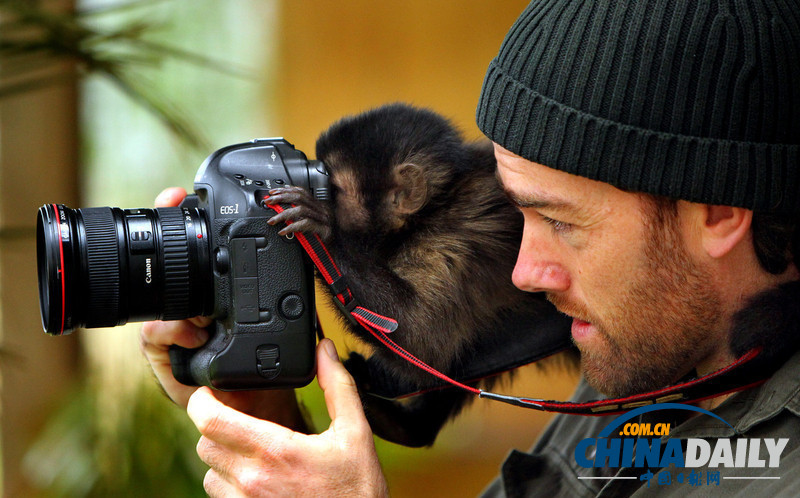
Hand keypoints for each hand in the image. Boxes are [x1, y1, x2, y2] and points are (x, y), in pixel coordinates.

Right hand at [140, 187, 306, 428]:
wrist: (249, 405)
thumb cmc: (260, 358)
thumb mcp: (271, 316)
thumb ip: (275, 288)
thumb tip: (290, 259)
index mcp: (209, 291)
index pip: (190, 248)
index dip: (180, 216)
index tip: (182, 194)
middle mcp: (185, 305)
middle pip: (164, 265)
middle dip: (165, 237)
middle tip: (172, 213)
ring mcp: (169, 328)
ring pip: (155, 301)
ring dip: (175, 299)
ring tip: (202, 313)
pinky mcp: (161, 354)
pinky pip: (153, 335)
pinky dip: (174, 333)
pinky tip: (196, 337)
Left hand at [189, 339, 387, 496]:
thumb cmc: (357, 490)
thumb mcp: (355, 433)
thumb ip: (338, 386)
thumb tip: (325, 350)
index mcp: (275, 450)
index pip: (210, 420)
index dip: (201, 400)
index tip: (210, 391)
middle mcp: (252, 480)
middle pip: (205, 443)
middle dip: (218, 427)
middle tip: (241, 420)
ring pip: (210, 473)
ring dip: (224, 458)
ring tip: (254, 453)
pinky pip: (221, 497)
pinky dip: (232, 484)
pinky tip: (262, 478)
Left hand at [265, 186, 332, 240]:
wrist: (334, 255)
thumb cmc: (320, 243)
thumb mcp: (306, 227)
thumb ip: (297, 218)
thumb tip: (279, 212)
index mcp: (317, 207)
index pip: (301, 192)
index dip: (285, 190)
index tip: (272, 192)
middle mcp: (321, 210)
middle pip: (300, 197)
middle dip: (281, 197)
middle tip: (268, 202)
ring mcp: (323, 219)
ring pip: (301, 209)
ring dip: (283, 213)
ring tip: (272, 220)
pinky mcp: (324, 229)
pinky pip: (306, 224)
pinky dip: (292, 227)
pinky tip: (283, 231)